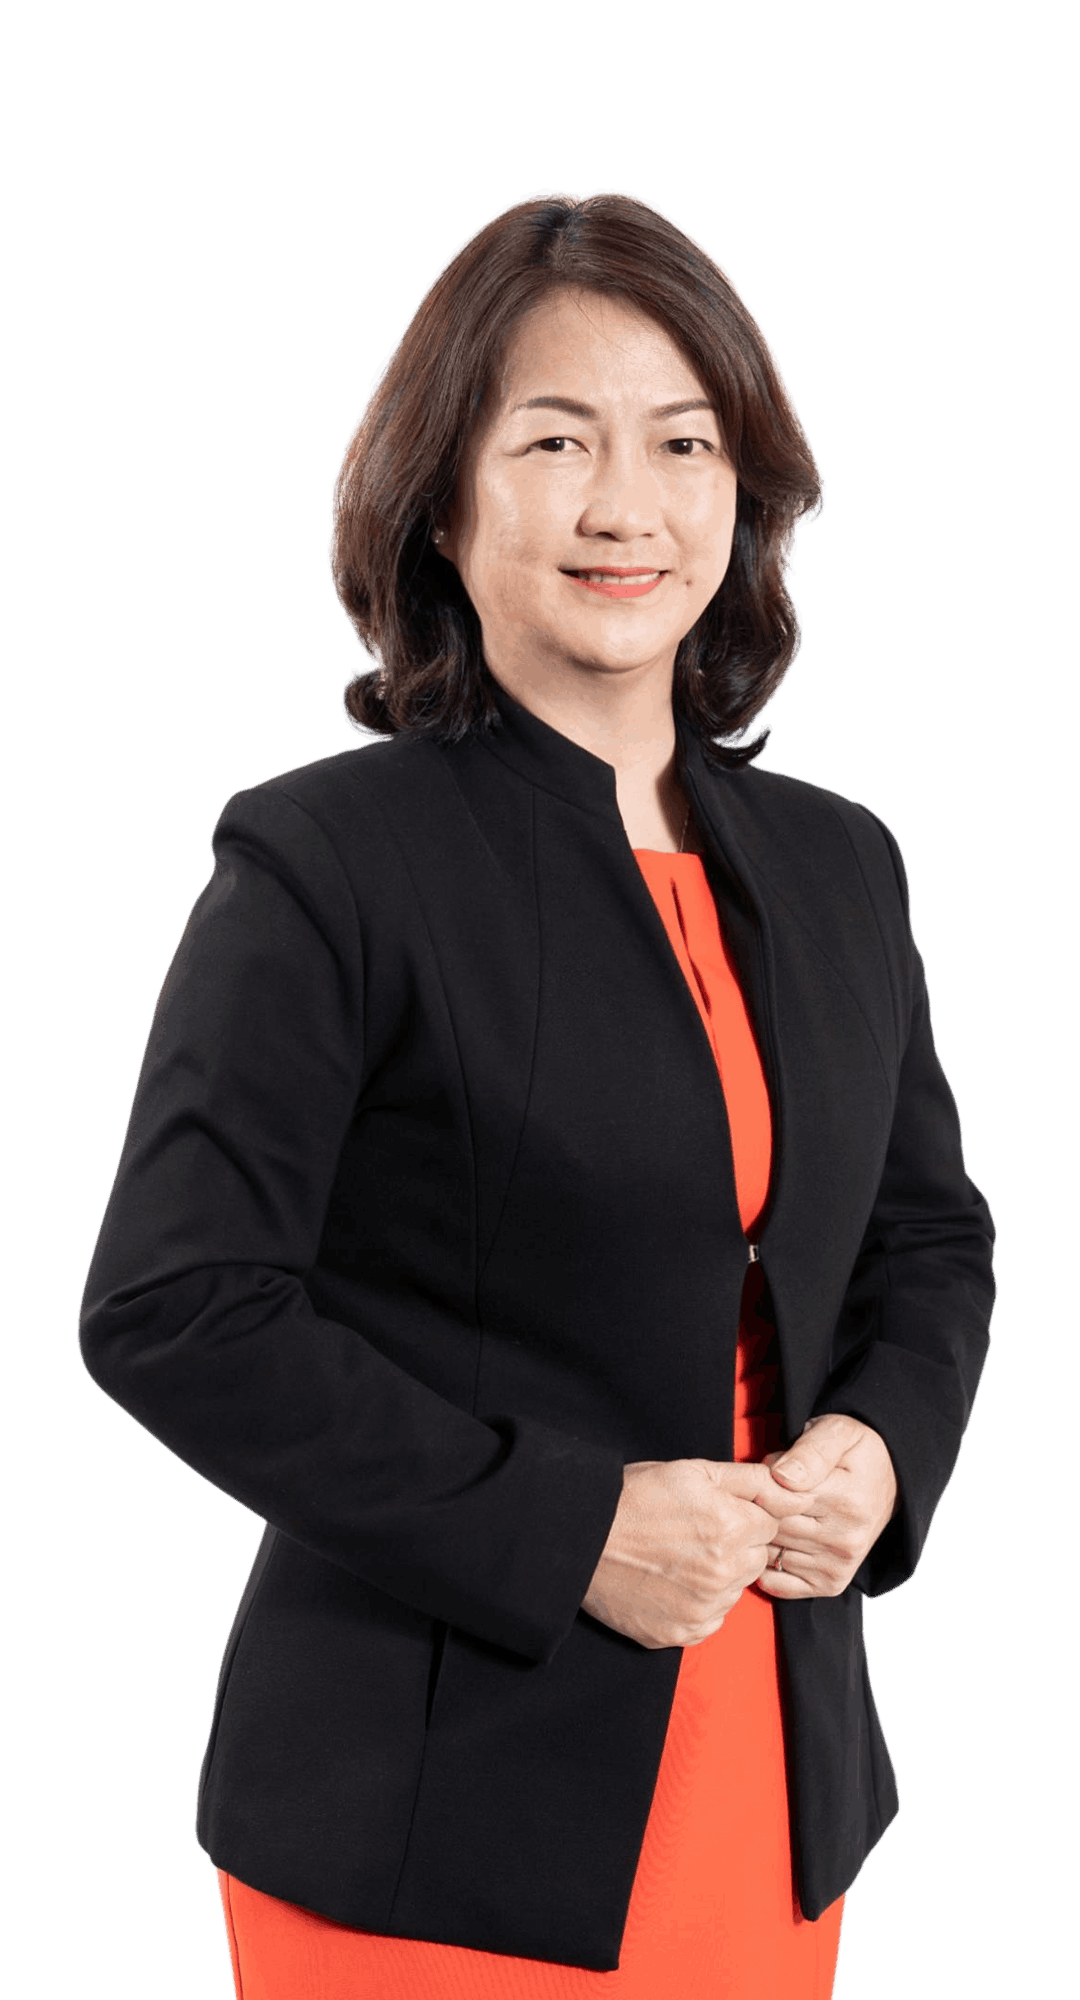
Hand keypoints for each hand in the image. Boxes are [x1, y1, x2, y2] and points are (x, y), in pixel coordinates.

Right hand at [581, 1458, 779, 1649]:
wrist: (581, 1538)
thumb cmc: (634, 1498)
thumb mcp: (693, 1471)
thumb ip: (751, 1480)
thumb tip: (795, 1490)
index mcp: (731, 1527)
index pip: (769, 1524)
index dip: (742, 1514)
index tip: (713, 1512)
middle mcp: (724, 1572)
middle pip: (755, 1559)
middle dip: (735, 1546)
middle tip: (693, 1533)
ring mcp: (704, 1607)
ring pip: (734, 1590)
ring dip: (717, 1576)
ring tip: (676, 1557)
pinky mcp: (682, 1633)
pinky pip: (710, 1620)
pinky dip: (696, 1604)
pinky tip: (669, 1582)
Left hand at [752, 1414, 899, 1599]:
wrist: (888, 1480)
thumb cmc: (855, 1452)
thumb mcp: (837, 1432)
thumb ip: (809, 1452)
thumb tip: (782, 1477)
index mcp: (847, 1500)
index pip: (779, 1497)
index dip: (762, 1481)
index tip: (767, 1470)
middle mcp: (845, 1539)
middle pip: (772, 1526)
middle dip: (758, 1507)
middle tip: (762, 1490)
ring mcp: (839, 1565)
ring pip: (770, 1552)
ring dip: (759, 1534)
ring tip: (768, 1513)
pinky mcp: (831, 1583)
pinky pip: (779, 1582)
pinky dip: (766, 1565)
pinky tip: (772, 1543)